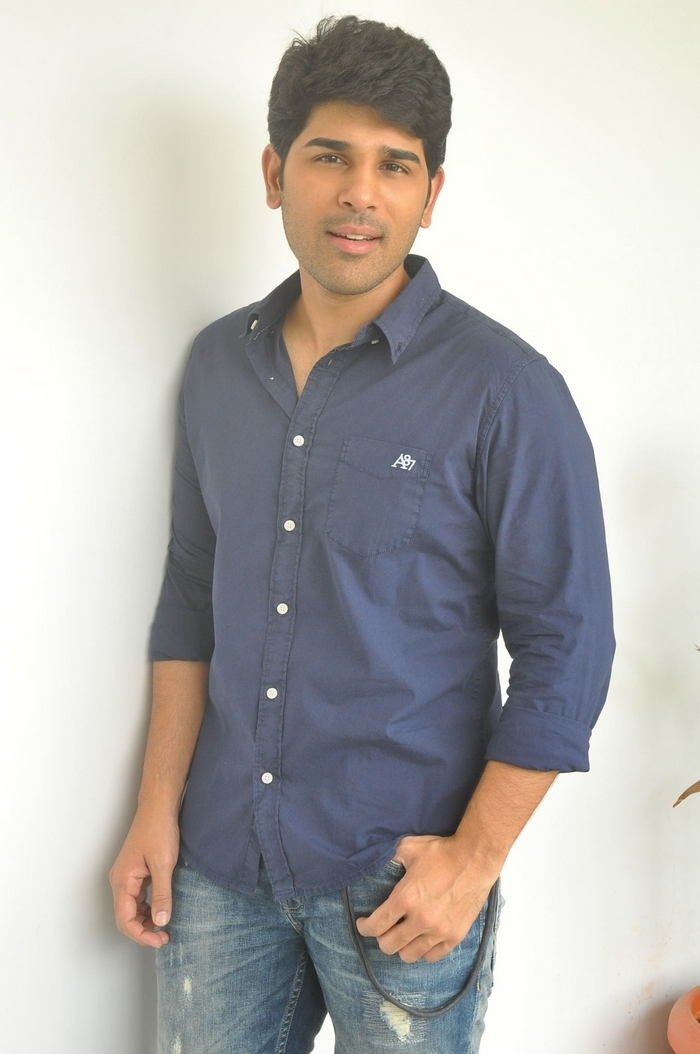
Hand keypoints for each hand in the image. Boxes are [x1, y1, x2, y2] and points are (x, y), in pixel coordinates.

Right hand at [109, 810, 179, 947]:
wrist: (158, 807)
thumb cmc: (158, 830)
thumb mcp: (163, 865)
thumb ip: (162, 895)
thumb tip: (161, 922)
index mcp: (122, 881)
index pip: (125, 920)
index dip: (141, 935)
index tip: (160, 940)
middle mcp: (120, 881)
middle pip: (126, 917)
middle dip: (143, 931)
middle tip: (165, 937)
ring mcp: (127, 877)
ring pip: (131, 909)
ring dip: (145, 920)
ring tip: (164, 927)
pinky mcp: (135, 872)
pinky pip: (137, 898)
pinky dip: (147, 908)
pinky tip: (161, 910)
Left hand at [355, 835, 494, 963]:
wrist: (475, 859)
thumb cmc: (441, 851)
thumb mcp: (409, 847)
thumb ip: (390, 857)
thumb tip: (378, 861)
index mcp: (406, 898)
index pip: (376, 925)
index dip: (364, 927)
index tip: (362, 924)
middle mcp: (420, 920)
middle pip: (389, 945)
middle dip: (381, 938)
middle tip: (382, 929)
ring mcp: (438, 931)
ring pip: (409, 955)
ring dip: (401, 947)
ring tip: (401, 936)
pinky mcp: (454, 936)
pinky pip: (432, 957)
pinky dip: (422, 951)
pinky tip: (420, 941)